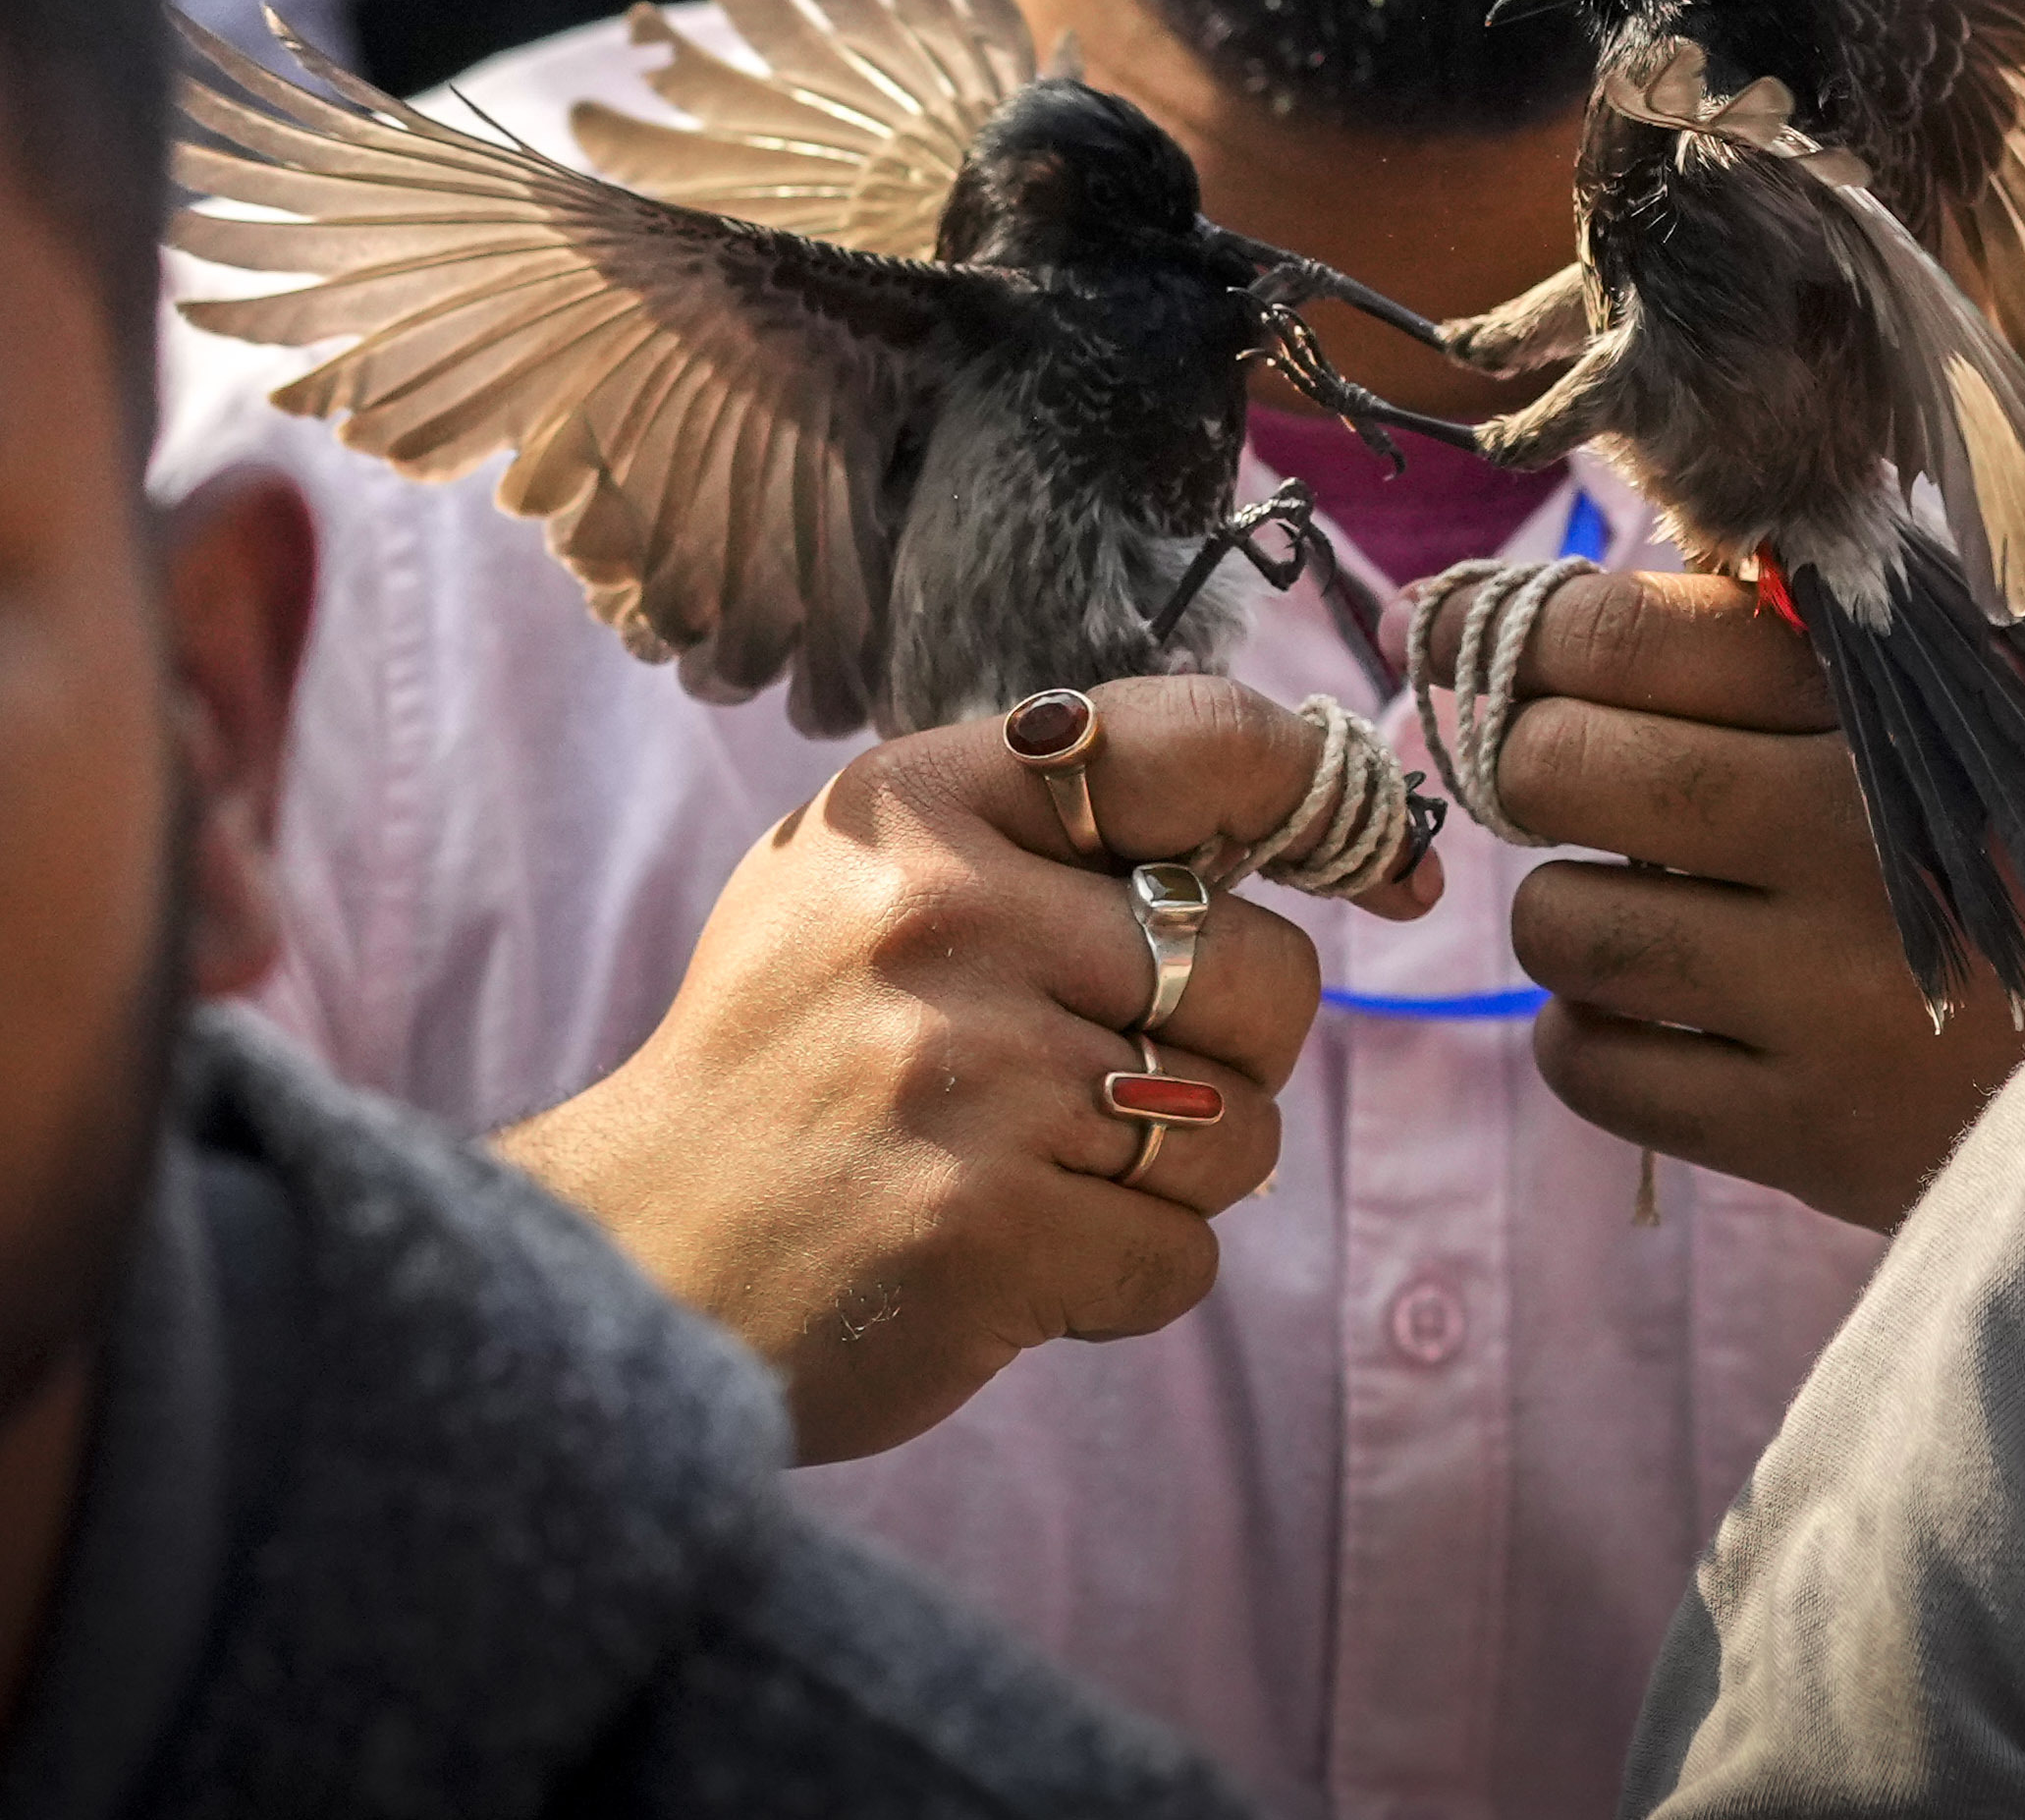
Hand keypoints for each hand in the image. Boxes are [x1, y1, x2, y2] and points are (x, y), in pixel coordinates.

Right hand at [498, 676, 1440, 1462]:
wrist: (635, 1260)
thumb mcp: (875, 883)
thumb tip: (1313, 795)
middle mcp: (944, 916)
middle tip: (1105, 1087)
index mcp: (922, 804)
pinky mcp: (986, 1231)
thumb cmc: (794, 1064)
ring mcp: (966, 1075)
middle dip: (1229, 1047)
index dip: (1323, 797)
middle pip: (1264, 971)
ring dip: (1175, 1180)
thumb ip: (1056, 830)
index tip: (1389, 861)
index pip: (1198, 744)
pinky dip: (1124, 1280)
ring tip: (1037, 1175)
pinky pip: (1183, 1257)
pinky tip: (1015, 1261)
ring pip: (1239, 1128)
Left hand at [1496, 573, 2024, 1231]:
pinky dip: (1590, 1033)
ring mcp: (1819, 998)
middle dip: (1528, 756)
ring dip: (1566, 905)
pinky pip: (1595, 1069)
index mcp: (1894, 709)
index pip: (1631, 632)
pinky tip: (1654, 1010)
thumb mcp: (2006, 700)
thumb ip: (1832, 635)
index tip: (1472, 633)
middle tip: (1556, 767)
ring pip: (1561, 924)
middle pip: (1562, 767)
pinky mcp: (1805, 1134)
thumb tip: (1608, 589)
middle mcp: (1845, 842)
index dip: (1518, 628)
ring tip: (1630, 899)